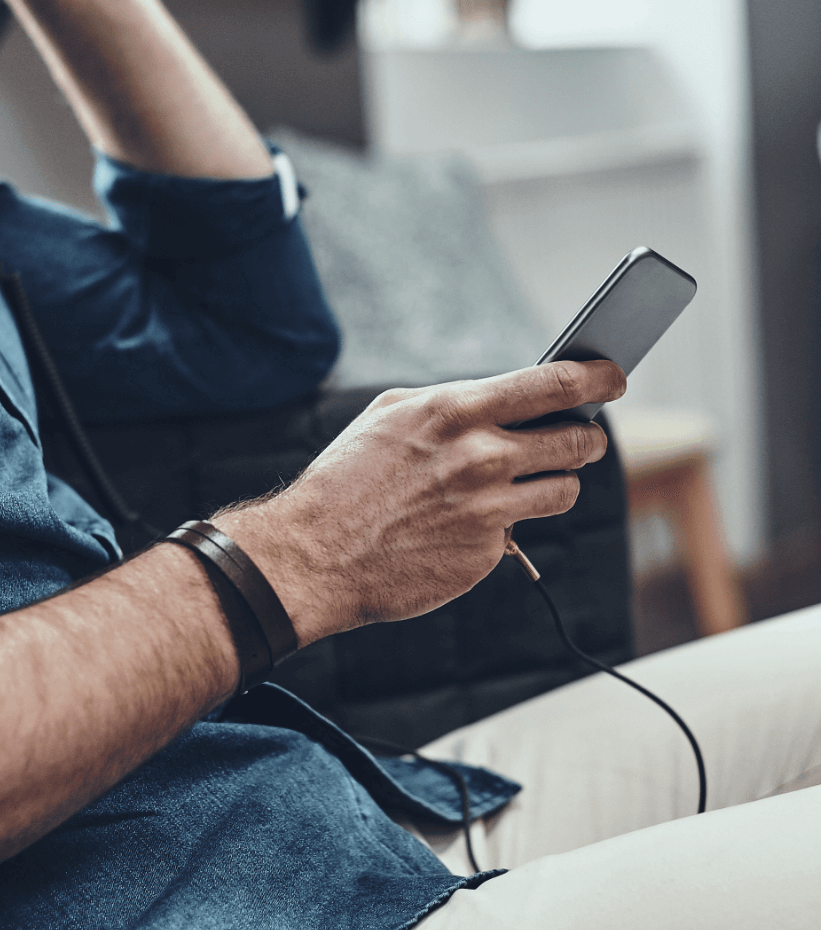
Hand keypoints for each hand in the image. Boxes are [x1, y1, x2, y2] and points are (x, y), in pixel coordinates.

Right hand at [219, 360, 626, 643]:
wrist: (316, 554)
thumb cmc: (346, 479)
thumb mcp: (390, 416)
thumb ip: (450, 403)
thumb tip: (500, 399)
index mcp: (456, 411)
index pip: (553, 384)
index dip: (597, 377)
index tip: (612, 375)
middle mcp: (481, 457)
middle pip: (577, 440)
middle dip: (588, 437)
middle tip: (583, 438)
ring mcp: (489, 508)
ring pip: (564, 488)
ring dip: (556, 482)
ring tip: (527, 482)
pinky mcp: (486, 552)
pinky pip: (523, 531)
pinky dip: (508, 523)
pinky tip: (469, 522)